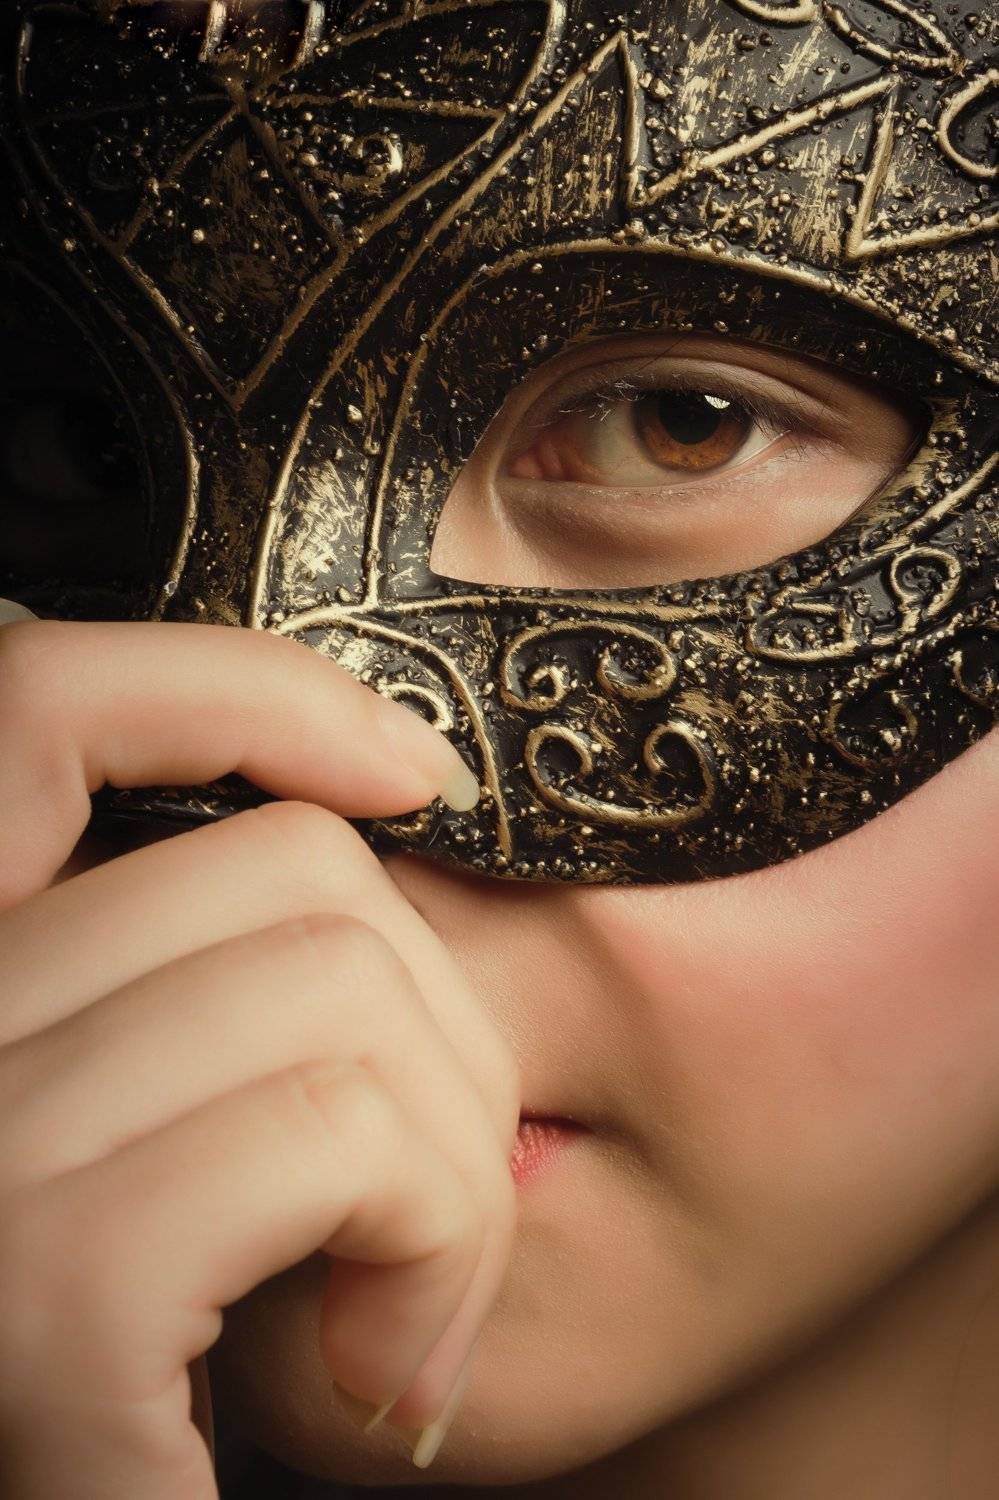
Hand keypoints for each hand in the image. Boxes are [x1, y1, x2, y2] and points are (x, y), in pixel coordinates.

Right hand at [0, 617, 518, 1498]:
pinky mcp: (46, 1293)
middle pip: (287, 869)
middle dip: (439, 1033)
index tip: (411, 772)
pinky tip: (384, 1372)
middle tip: (430, 1208)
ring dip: (454, 1166)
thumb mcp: (164, 1151)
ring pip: (342, 987)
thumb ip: (209, 997)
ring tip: (409, 1307)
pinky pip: (339, 1133)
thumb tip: (392, 799)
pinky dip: (431, 1245)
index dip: (248, 693)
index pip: (44, 708)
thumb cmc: (165, 1382)